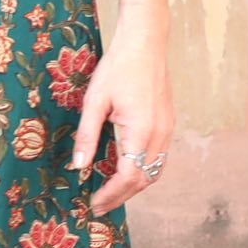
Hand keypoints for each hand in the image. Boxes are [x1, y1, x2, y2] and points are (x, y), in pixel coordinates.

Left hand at [69, 16, 173, 215]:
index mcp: (141, 131)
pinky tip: (126, 167)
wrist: (145, 42)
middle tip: (100, 205)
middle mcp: (160, 134)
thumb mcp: (95, 100)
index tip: (95, 205)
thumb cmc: (118, 67)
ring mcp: (167, 129)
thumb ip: (87, 135)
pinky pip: (159, 156)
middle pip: (144, 179)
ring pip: (155, 170)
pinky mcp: (168, 122)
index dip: (111, 195)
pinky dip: (143, 169)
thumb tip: (78, 167)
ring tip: (111, 191)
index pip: (128, 177)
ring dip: (134, 184)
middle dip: (122, 196)